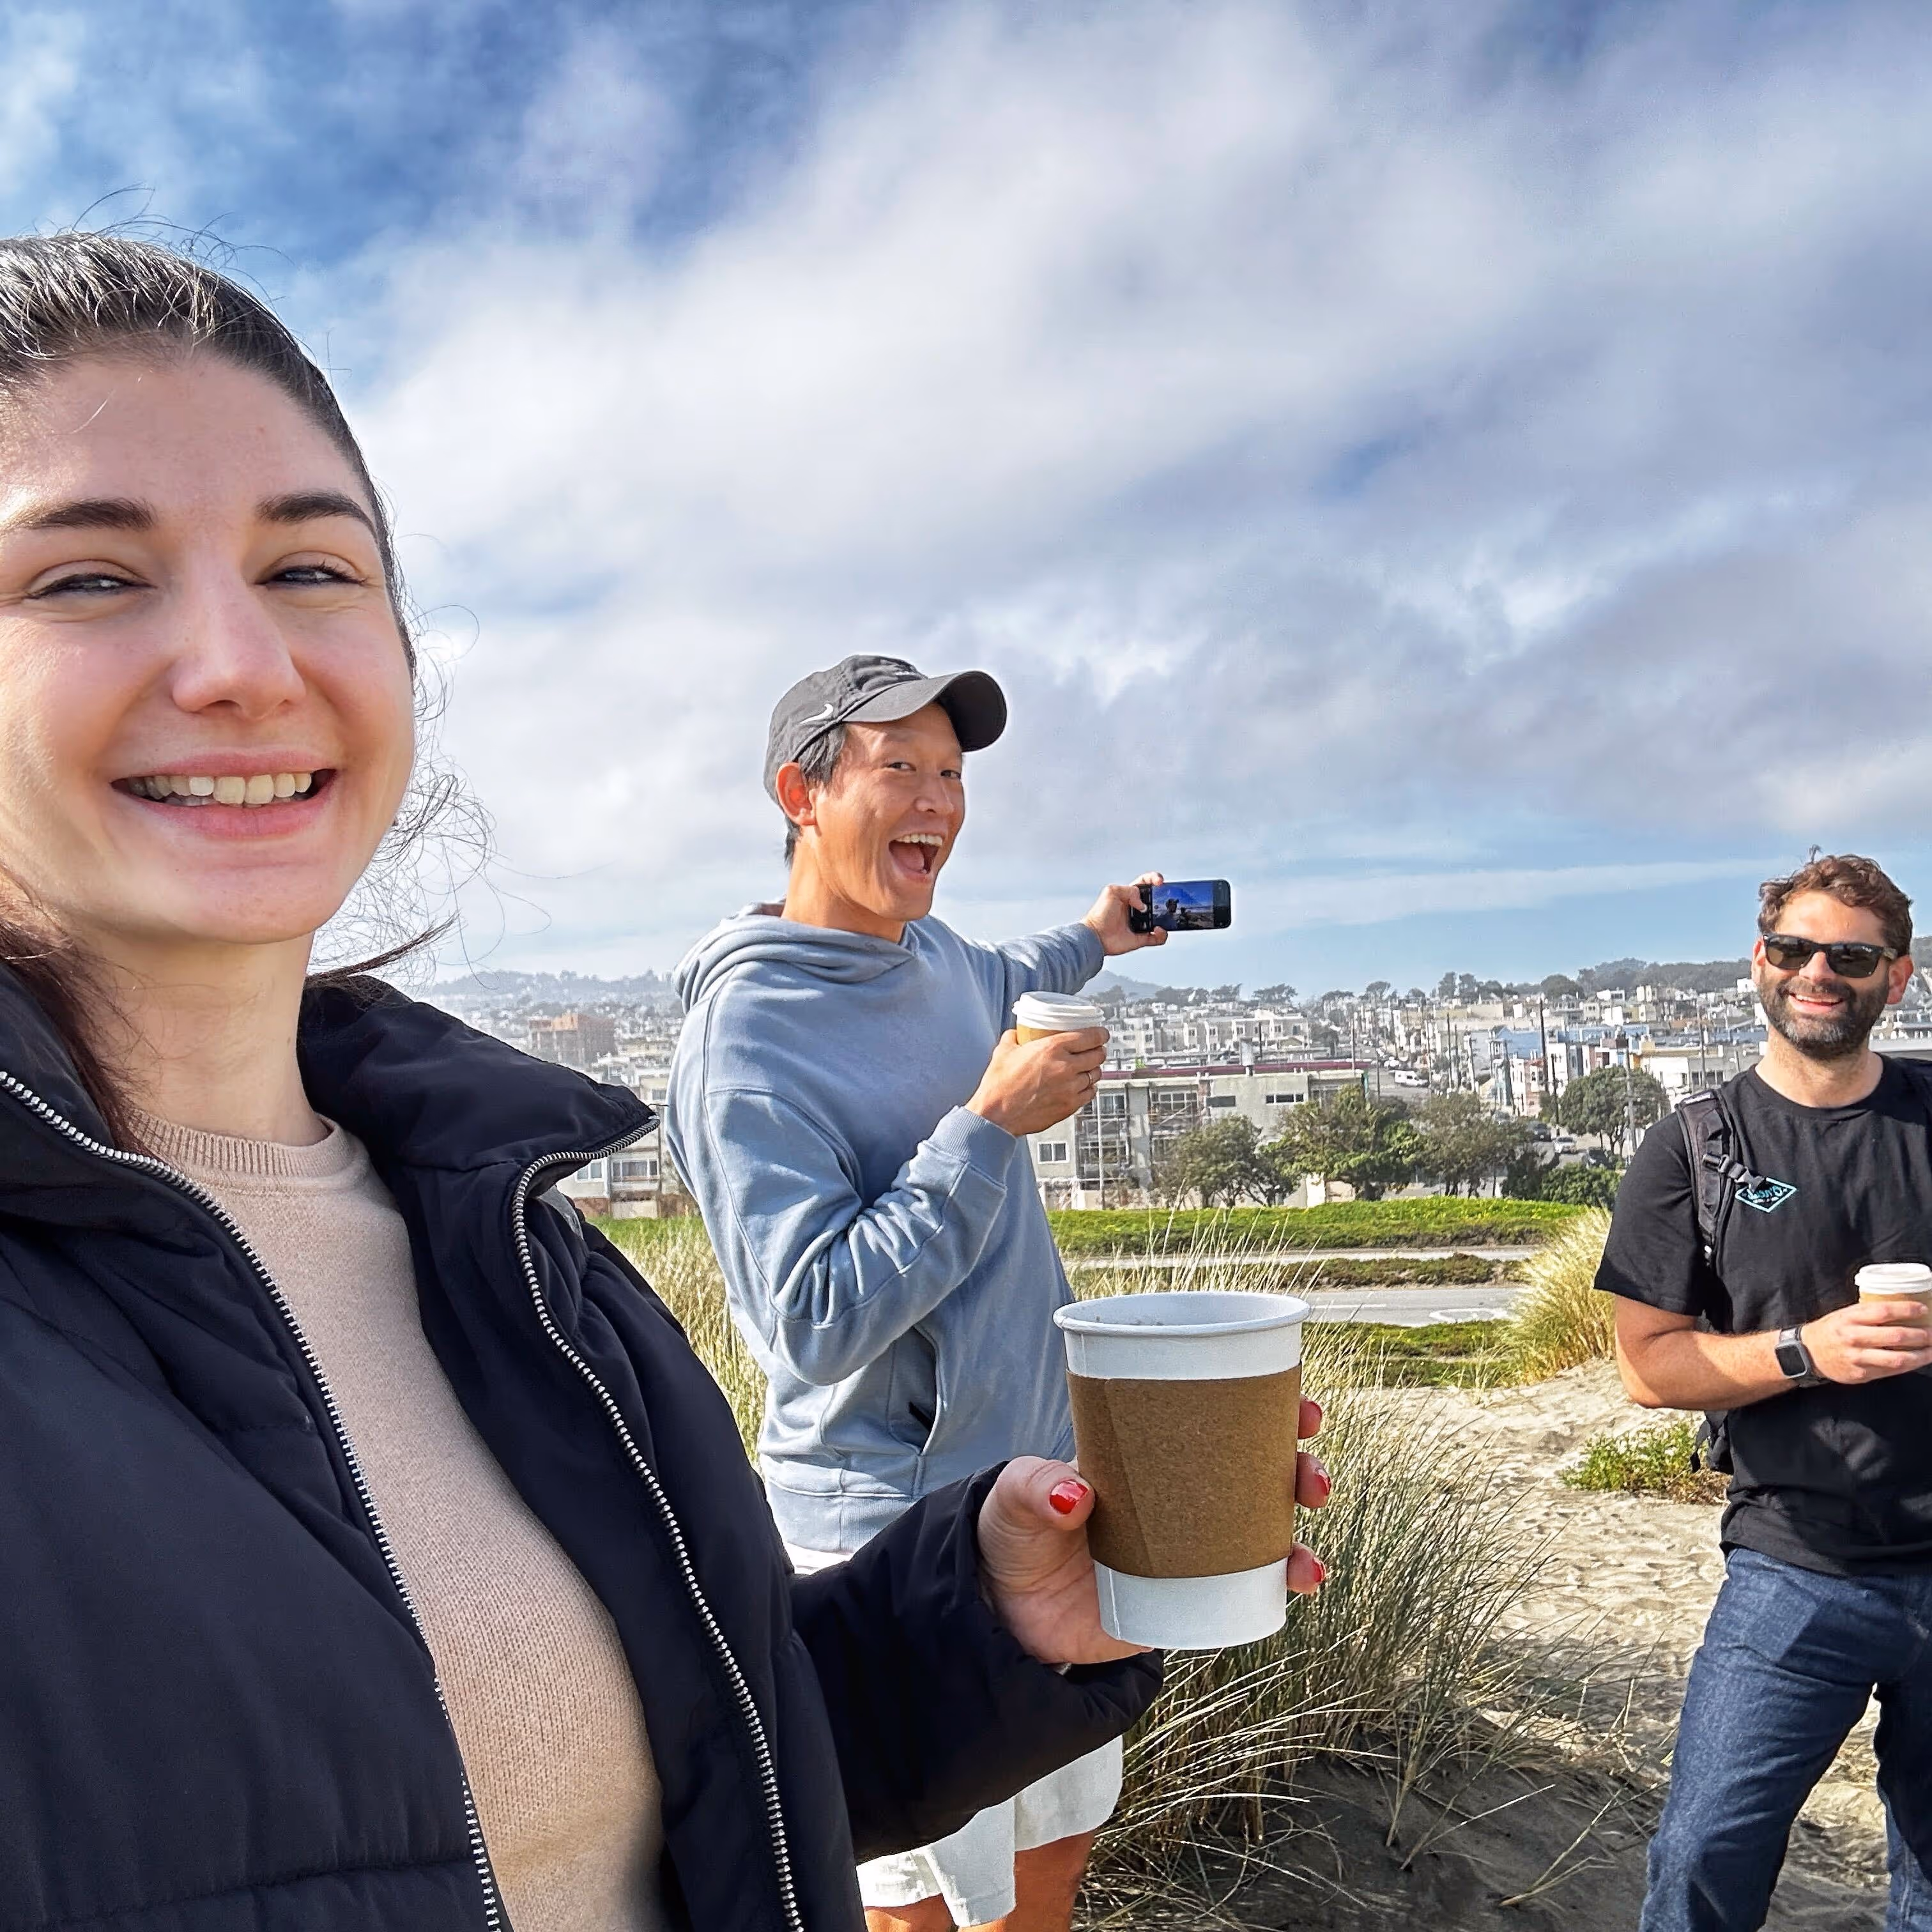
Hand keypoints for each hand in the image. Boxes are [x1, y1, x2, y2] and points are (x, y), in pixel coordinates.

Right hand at [966, 1027, 1107, 1136]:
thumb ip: (1013, 1038)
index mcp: (1052, 1048)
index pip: (1090, 1036)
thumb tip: (1016, 1033)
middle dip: (1099, 1050)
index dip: (1101, 1034)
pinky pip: (1089, 1093)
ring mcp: (1070, 1088)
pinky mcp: (1069, 1106)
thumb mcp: (1004, 1051)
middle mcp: (1066, 1067)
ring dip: (1094, 1069)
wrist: (996, 1115)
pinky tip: (1083, 1086)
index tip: (1102, 1034)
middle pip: (1097, 1055)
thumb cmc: (999, 1086)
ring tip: (1088, 1068)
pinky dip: (1089, 1087)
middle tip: (1095, 1049)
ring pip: (1095, 1074)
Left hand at [977, 1401, 1328, 1663]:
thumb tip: (1075, 1496)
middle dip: (1300, 1470)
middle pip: (1258, 1475)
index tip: (1302, 1404)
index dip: (1269, 1407)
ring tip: (1308, 1560)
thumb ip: (1035, 1486)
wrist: (1004, 1610)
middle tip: (1311, 1477)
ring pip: (1264, 1537)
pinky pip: (1243, 1595)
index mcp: (1151, 1454)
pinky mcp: (1182, 1600)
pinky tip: (1296, 1588)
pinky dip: (1277, 1589)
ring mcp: (1188, 1551)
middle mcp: (1181, 1498)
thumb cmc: (1014, 1532)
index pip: (1218, 1419)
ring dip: (1300, 1541)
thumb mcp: (1014, 1495)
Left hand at [1084, 872, 1168, 955]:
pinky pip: (1158, 937)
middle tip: (1163, 901)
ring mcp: (1140, 924)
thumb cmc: (1099, 914)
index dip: (1154, 879)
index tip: (1160, 882)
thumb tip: (1143, 904)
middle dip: (1163, 899)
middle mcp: (1136, 909)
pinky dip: (1162, 935)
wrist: (1095, 936)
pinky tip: (1157, 930)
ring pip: (1160, 919)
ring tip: (1159, 917)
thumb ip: (1130, 891)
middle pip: (1156, 901)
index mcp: (1130, 895)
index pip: (1146, 883)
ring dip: (1165, 918)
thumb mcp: (1111, 892)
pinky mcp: (1141, 938)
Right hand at [1804, 1301, 1931, 1383]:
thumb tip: (1901, 1310)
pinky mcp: (1861, 1374)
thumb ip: (1868, 1314)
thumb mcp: (1845, 1315)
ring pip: (1897, 1358)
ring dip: (1921, 1355)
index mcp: (1849, 1318)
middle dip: (1921, 1335)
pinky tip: (1918, 1361)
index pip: (1883, 1311)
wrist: (1807, 1354)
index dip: (1907, 1310)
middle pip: (1896, 1335)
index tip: (1923, 1310)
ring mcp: (1858, 1357)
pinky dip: (1908, 1366)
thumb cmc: (1831, 1330)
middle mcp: (1853, 1337)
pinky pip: (1891, 1371)